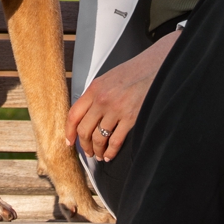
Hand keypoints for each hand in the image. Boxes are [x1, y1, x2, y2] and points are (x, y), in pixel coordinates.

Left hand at [65, 28, 178, 161]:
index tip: (68, 141)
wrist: (154, 67)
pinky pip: (116, 140)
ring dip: (97, 150)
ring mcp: (116, 110)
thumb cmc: (132, 73)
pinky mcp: (131, 118)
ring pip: (99, 138)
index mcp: (94, 89)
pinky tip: (110, 155)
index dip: (68, 131)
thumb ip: (95, 95)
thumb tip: (85, 115)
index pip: (73, 115)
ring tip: (99, 155)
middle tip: (87, 152)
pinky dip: (111, 151)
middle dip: (84, 145)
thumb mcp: (107, 79)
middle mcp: (102, 100)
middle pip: (84, 130)